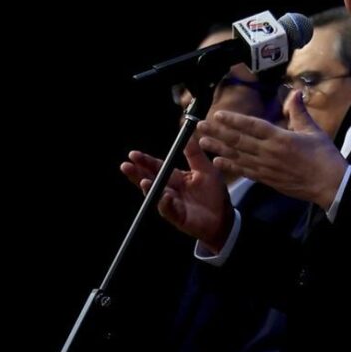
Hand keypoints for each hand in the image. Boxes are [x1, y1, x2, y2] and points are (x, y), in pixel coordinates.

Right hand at [119, 136, 232, 250]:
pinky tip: (165, 196)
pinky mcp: (178, 217)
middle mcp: (170, 190)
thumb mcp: (206, 169)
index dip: (145, 161)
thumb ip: (195, 153)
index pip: (158, 167)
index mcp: (176, 178)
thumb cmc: (214, 193)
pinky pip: (169, 210)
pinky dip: (165, 203)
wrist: (224, 217)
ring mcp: (172, 204)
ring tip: (143, 182)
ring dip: (149, 188)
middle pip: (150, 180)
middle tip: (125, 166)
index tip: (133, 154)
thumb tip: (187, 134)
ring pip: (156, 195)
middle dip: (137, 174)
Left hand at [198, 91, 346, 209]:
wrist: (330, 184)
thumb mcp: (313, 130)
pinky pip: (245, 171)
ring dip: (219, 148)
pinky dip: (231, 166)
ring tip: (203, 142)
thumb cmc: (324, 157)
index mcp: (280, 138)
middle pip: (239, 141)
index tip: (218, 115)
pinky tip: (218, 161)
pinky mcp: (267, 179)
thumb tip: (294, 93)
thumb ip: (299, 111)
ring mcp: (267, 168)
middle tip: (200, 126)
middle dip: (218, 133)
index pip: (252, 126)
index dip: (233, 120)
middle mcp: (269, 153)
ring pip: (237, 156)